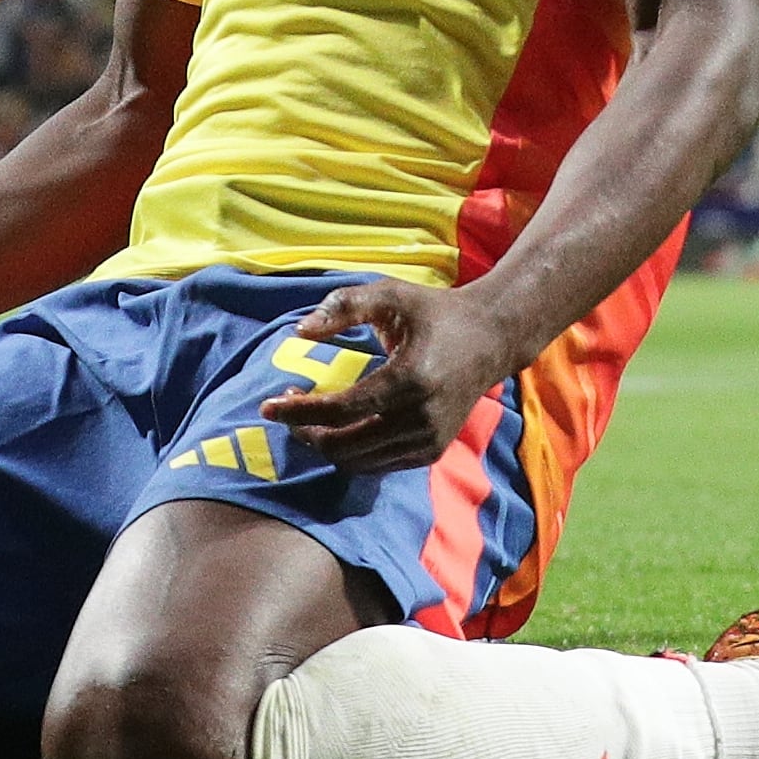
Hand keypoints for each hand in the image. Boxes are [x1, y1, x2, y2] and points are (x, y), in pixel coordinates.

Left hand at [254, 277, 514, 476]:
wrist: (491, 339)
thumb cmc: (434, 312)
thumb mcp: (391, 294)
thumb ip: (344, 305)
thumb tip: (299, 331)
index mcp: (410, 379)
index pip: (342, 410)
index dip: (300, 412)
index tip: (267, 405)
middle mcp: (421, 418)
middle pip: (344, 445)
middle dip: (306, 432)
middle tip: (286, 408)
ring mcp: (429, 440)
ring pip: (358, 462)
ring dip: (324, 444)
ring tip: (308, 415)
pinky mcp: (431, 451)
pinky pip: (377, 464)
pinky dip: (350, 452)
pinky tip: (338, 425)